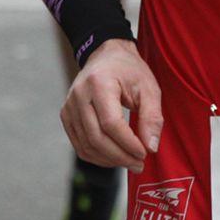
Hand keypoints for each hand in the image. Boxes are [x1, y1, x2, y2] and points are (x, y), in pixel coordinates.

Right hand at [60, 39, 161, 171]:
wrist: (106, 56)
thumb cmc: (129, 71)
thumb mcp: (149, 89)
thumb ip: (152, 118)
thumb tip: (150, 148)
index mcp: (99, 84)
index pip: (110, 123)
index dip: (128, 143)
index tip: (145, 153)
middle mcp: (78, 95)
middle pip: (96, 138)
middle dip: (120, 156)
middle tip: (139, 164)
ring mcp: (69, 106)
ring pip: (86, 145)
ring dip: (109, 160)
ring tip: (129, 161)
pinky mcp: (66, 116)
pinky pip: (79, 145)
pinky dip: (97, 156)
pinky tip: (114, 157)